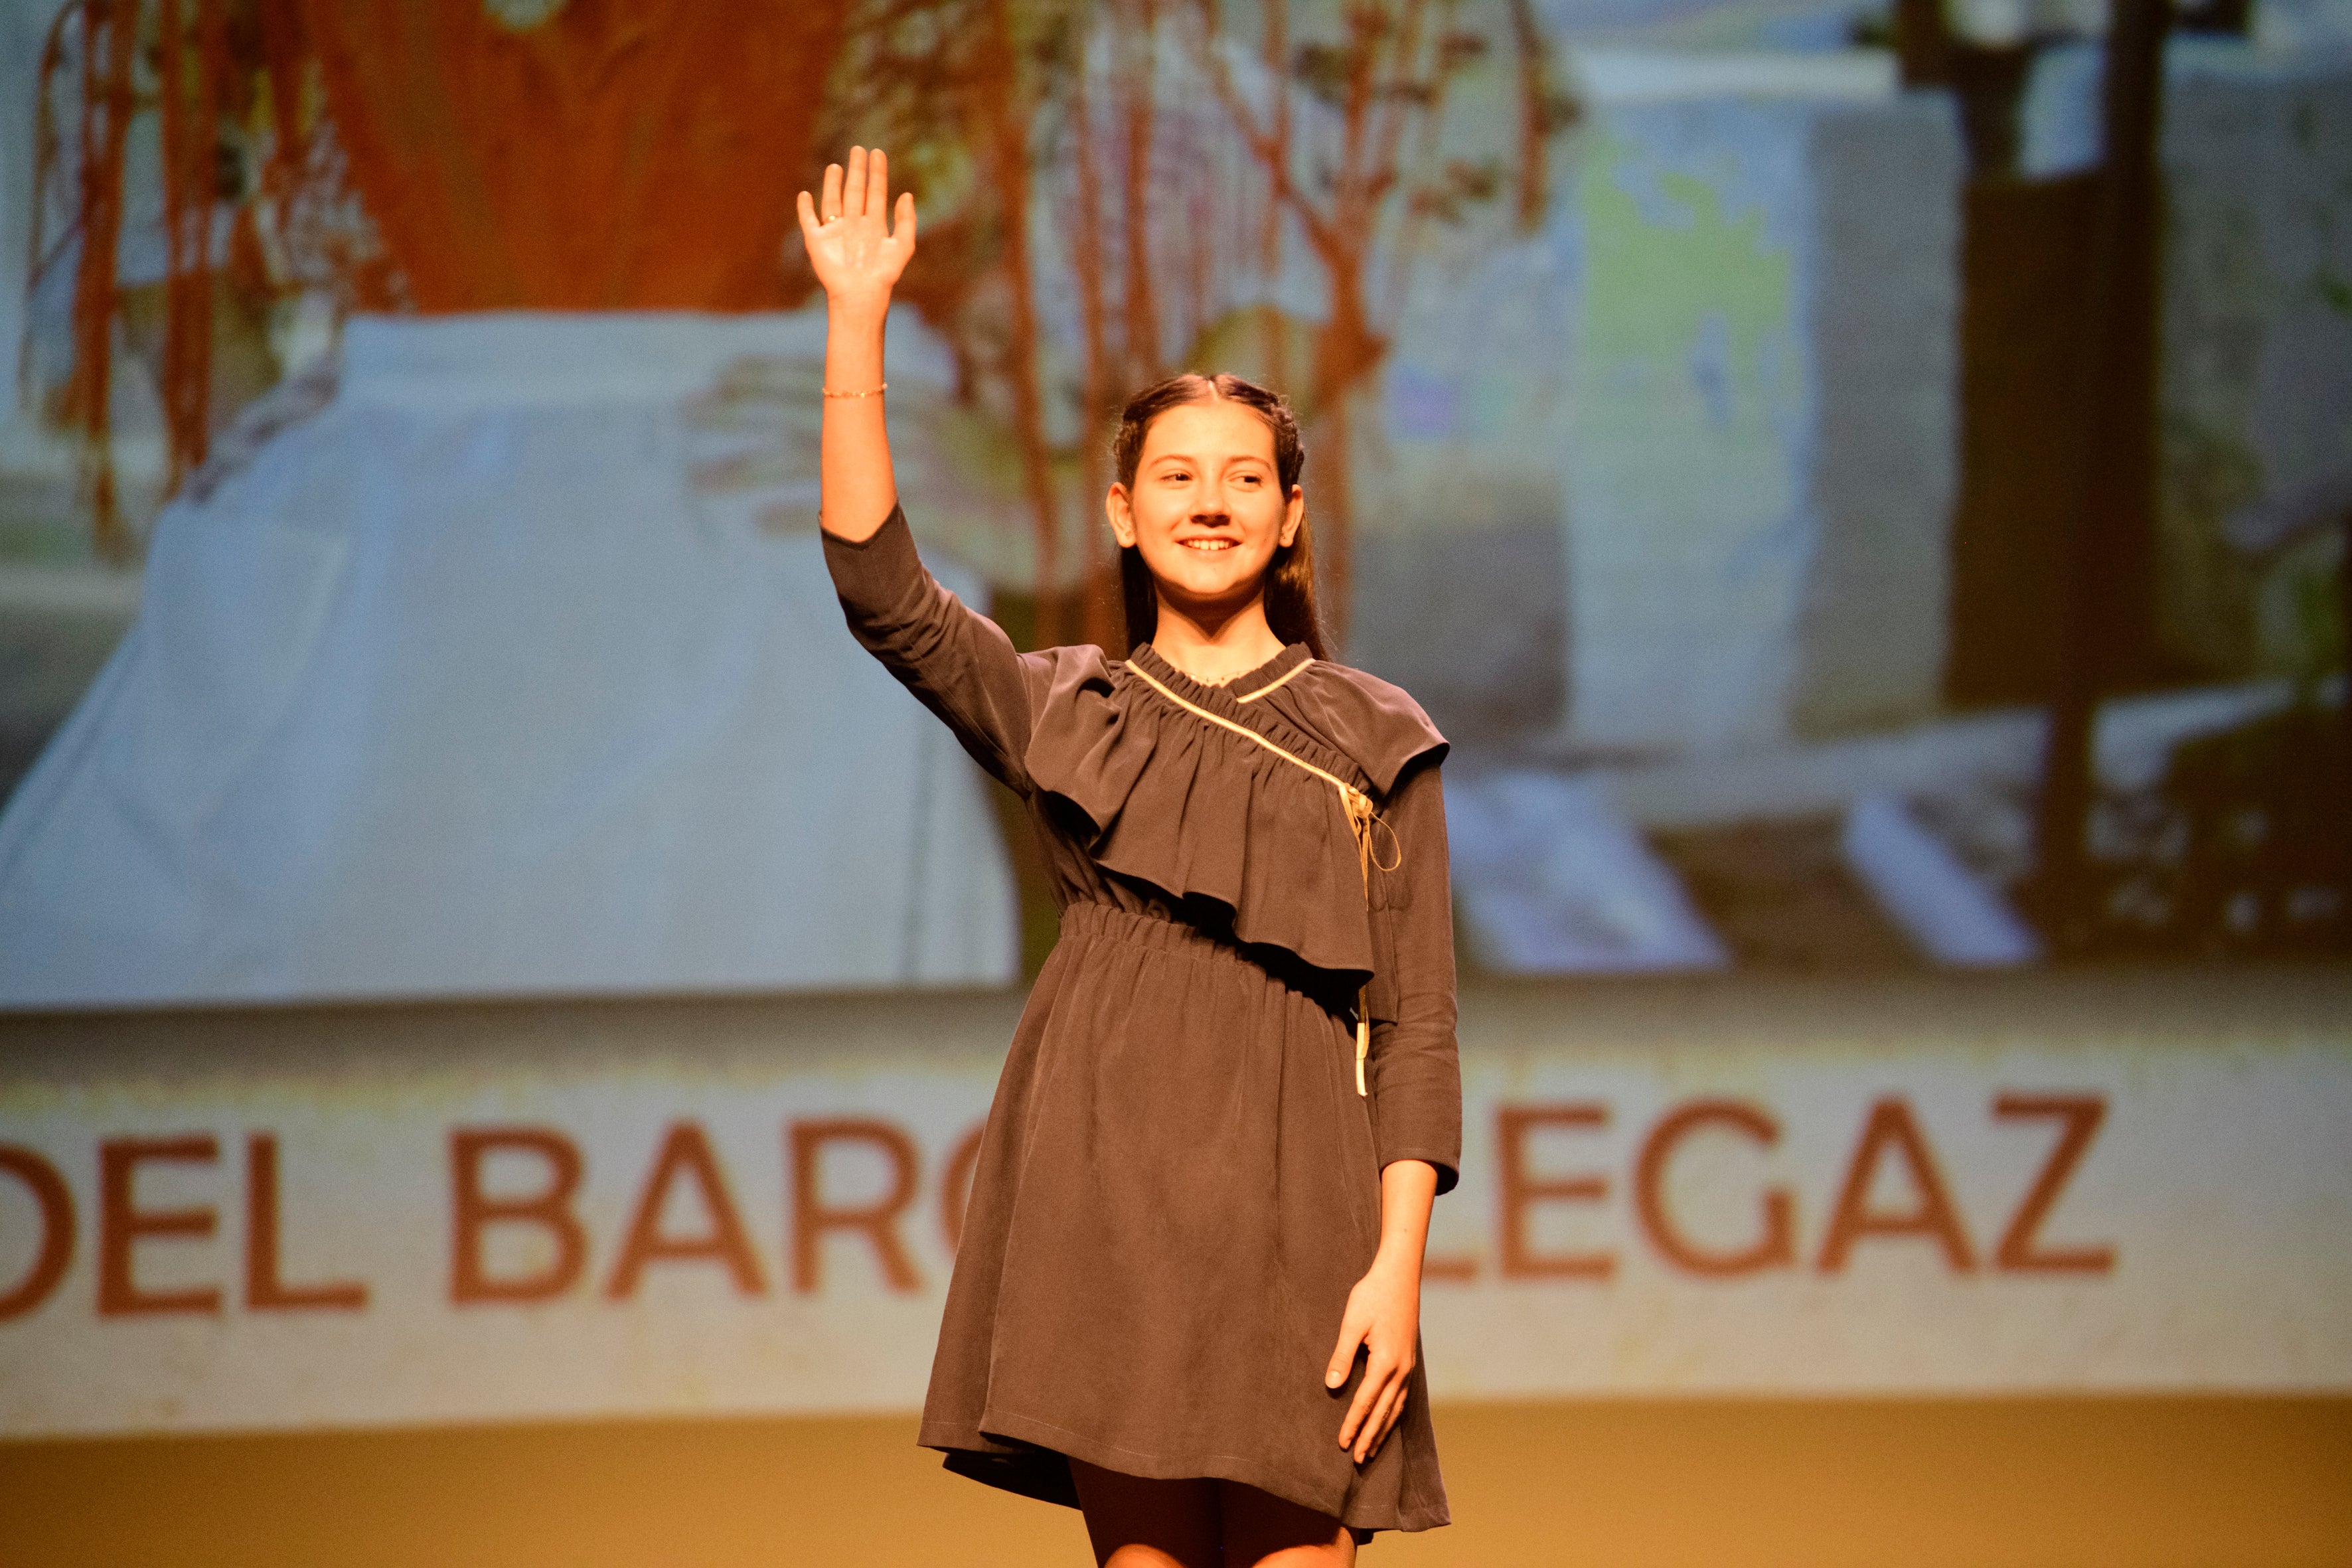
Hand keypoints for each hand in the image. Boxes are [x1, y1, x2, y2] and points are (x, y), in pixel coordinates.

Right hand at [797, 147, 915, 315]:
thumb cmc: (883, 275)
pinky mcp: (817, 242)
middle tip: (858, 149)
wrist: (861, 295)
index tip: (877, 153)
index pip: (875, 192)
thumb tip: (907, 194)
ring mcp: (835, 232)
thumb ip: (907, 221)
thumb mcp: (903, 246)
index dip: (877, 173)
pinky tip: (805, 195)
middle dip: (857, 171)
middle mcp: (854, 225)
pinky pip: (809, 221)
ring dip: (833, 184)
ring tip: (836, 166)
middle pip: (855, 191)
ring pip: (833, 201)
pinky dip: (805, 208)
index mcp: (874, 225)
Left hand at [1326, 1253, 1420, 1463]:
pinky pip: (1402, 1396)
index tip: (1342, 1443)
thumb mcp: (1352, 1323)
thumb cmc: (1372, 1295)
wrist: (1400, 1275)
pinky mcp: (1409, 1360)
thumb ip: (1342, 1356)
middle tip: (1357, 1460)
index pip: (1365, 1402)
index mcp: (1386, 1362)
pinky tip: (1387, 1420)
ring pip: (1396, 1407)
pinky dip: (1393, 1414)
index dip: (1353, 1424)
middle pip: (1383, 1412)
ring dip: (1382, 1430)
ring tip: (1370, 1450)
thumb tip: (1332, 1386)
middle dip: (1369, 1436)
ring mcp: (1408, 1366)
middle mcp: (1401, 1369)